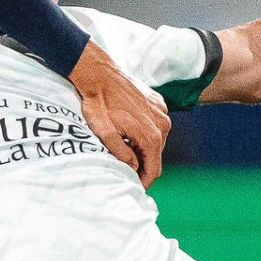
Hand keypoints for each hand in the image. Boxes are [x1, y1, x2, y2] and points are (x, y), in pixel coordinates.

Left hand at [69, 40, 168, 187]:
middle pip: (156, 156)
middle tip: (124, 168)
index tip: (134, 187)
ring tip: (124, 147)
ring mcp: (162, 112)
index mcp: (151, 135)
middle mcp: (162, 124)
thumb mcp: (105, 133)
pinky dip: (145, 132)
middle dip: (142, 165)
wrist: (99, 74)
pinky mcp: (158, 103)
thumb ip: (121, 154)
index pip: (154, 169)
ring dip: (143, 148)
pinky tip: (129, 131)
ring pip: (157, 141)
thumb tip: (133, 168)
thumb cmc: (98, 103)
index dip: (144, 182)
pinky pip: (156, 125)